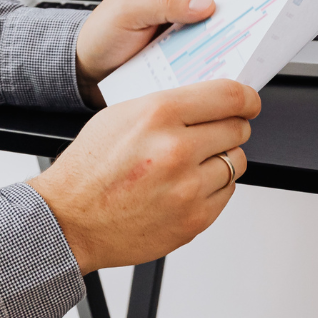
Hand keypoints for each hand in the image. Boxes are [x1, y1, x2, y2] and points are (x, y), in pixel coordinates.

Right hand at [27, 79, 259, 273]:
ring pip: (236, 161)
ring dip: (221, 158)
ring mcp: (188, 188)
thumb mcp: (120, 116)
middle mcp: (176, 149)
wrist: (71, 221)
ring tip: (193, 163)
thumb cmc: (89, 170)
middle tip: (214, 131)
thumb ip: (167, 105)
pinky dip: (214, 186)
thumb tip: (207, 100)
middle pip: (237, 128)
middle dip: (231, 127)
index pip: (229, 96)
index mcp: (158, 115)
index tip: (247, 102)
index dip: (245, 98)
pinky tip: (186, 185)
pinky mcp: (194, 219)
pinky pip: (227, 192)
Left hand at [74, 0, 229, 106]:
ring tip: (229, 52)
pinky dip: (210, 58)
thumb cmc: (100, 33)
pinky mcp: (182, 52)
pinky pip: (204, 52)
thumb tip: (205, 5)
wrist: (86, 69)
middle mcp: (180, 1)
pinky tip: (212, 67)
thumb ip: (164, 5)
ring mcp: (182, 28)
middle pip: (220, 4)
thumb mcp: (127, 12)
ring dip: (221, 40)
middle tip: (240, 31)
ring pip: (215, 30)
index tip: (236, 6)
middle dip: (231, 16)